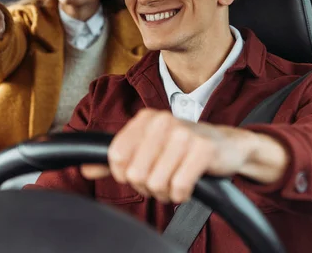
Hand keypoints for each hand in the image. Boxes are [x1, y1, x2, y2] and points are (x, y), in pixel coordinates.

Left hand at [81, 108, 288, 203]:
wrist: (227, 144)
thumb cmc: (183, 148)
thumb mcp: (148, 147)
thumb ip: (116, 159)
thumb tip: (84, 168)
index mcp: (145, 118)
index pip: (116, 157)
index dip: (126, 174)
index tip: (142, 171)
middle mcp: (163, 121)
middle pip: (135, 174)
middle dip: (148, 185)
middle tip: (163, 177)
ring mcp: (184, 134)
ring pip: (156, 183)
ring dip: (166, 191)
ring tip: (176, 179)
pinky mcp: (203, 150)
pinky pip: (178, 187)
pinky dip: (182, 194)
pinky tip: (189, 183)